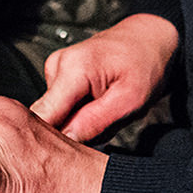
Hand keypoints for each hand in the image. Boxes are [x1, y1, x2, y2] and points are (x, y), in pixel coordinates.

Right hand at [32, 14, 178, 141]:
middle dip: (70, 133)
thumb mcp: (130, 100)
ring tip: (105, 114)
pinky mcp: (58, 74)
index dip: (51, 140)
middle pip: (46, 117)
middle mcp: (57, 65)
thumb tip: (66, 141)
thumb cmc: (145, 65)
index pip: (43, 116)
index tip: (69, 153)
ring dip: (78, 123)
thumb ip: (96, 122)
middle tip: (101, 130)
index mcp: (73, 69)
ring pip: (56, 114)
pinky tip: (98, 106)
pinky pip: (61, 106)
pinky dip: (79, 113)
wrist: (149, 39)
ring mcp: (55, 68)